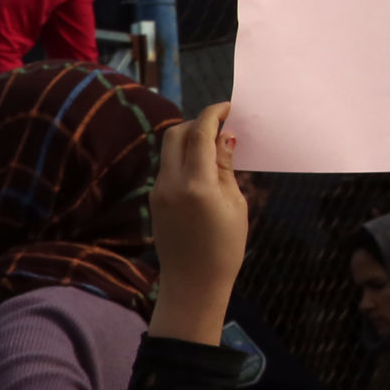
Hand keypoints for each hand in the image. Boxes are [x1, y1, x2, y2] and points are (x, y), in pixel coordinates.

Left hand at [148, 103, 244, 345]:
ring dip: (189, 139)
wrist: (192, 282)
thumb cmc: (224, 247)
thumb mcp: (234, 204)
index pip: (199, 133)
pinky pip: (167, 167)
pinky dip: (183, 157)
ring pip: (168, 150)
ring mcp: (158, 192)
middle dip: (197, 122)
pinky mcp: (154, 200)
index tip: (228, 107)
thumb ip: (225, 167)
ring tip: (215, 144)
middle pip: (175, 134)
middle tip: (221, 124)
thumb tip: (223, 137)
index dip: (213, 114)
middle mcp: (170, 183)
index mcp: (195, 184)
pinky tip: (203, 165)